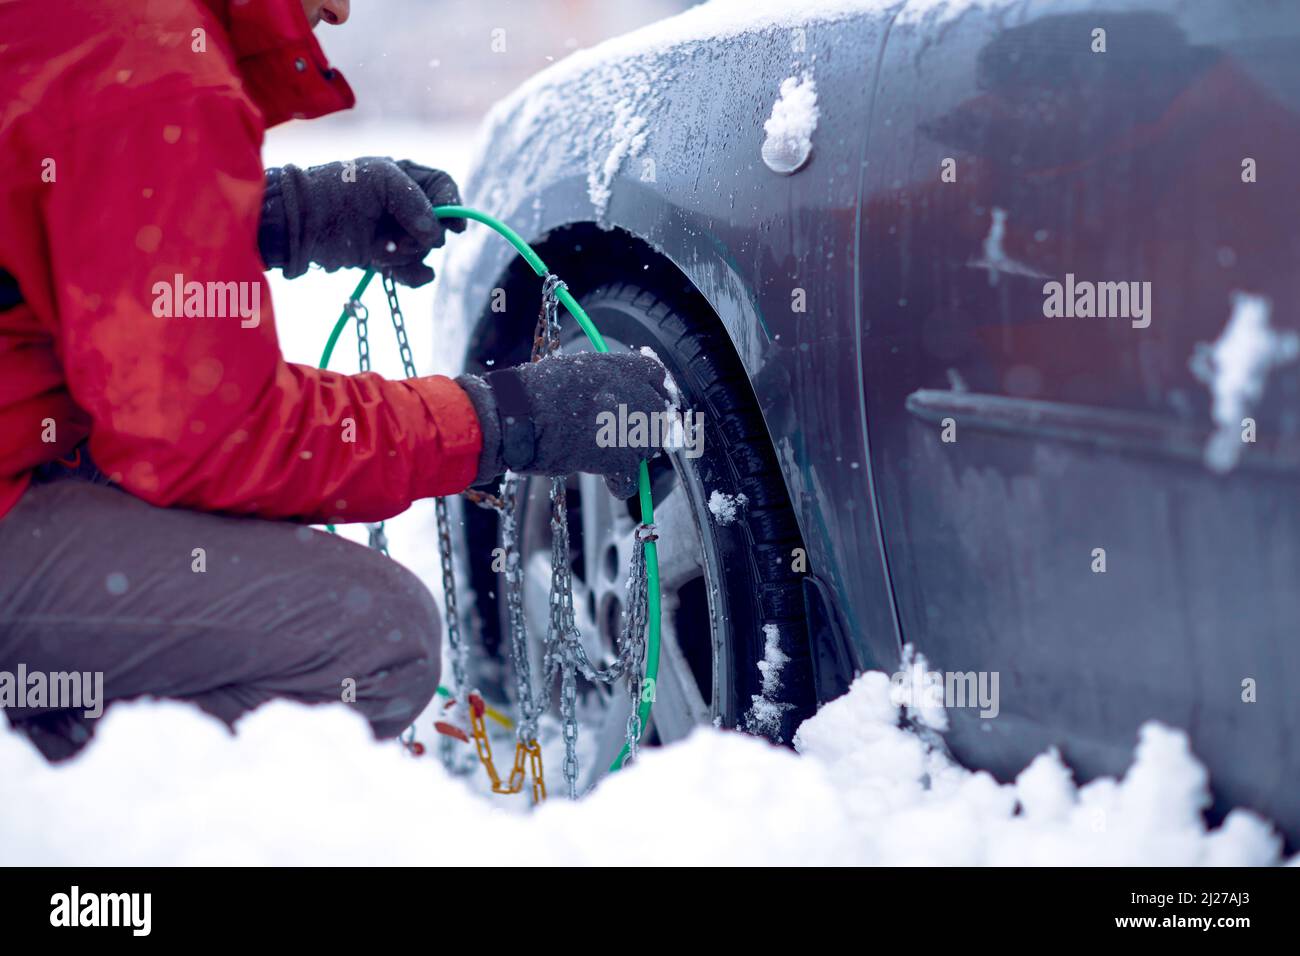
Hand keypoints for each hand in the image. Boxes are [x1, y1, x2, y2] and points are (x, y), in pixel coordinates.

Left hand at [259, 157, 463, 287]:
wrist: (301, 222)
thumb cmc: (338, 190)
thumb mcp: (381, 179)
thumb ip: (416, 201)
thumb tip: (437, 237)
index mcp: (405, 176)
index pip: (444, 187)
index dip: (453, 205)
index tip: (455, 227)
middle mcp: (403, 204)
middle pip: (438, 223)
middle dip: (422, 235)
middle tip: (398, 238)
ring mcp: (395, 232)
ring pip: (426, 250)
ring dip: (408, 255)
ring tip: (378, 251)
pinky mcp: (385, 257)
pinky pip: (415, 271)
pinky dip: (413, 275)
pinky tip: (402, 274)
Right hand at [457, 351, 675, 497]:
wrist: (519, 416)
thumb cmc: (534, 392)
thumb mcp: (576, 370)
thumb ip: (604, 381)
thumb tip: (613, 397)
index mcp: (622, 367)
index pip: (657, 377)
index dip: (649, 394)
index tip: (640, 406)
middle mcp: (635, 393)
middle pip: (658, 416)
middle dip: (642, 429)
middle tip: (617, 437)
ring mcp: (632, 427)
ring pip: (648, 449)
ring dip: (631, 456)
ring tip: (602, 455)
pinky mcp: (621, 459)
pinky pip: (632, 480)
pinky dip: (620, 484)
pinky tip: (605, 479)